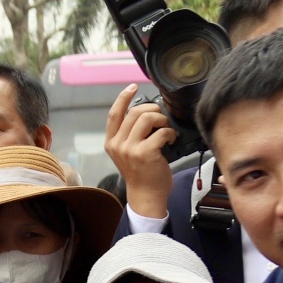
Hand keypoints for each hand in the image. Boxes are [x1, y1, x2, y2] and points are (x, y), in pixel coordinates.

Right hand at [105, 86, 178, 219]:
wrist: (146, 195)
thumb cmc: (141, 173)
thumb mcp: (127, 152)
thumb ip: (130, 134)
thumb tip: (145, 113)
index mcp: (111, 142)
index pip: (114, 114)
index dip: (123, 97)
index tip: (133, 87)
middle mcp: (117, 144)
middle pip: (135, 112)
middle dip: (153, 110)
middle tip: (161, 119)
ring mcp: (130, 149)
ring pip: (148, 118)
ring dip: (162, 121)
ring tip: (166, 130)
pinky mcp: (145, 153)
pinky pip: (161, 132)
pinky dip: (169, 133)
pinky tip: (171, 140)